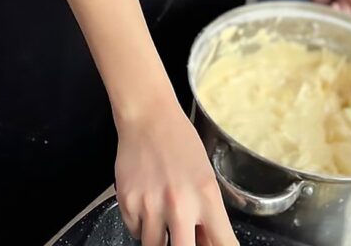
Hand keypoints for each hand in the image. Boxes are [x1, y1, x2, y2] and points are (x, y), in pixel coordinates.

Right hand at [114, 96, 236, 245]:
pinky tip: (146, 201)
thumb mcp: (205, 174)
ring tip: (163, 214)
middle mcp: (180, 204)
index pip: (223, 242)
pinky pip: (135, 232)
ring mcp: (151, 205)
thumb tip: (208, 242)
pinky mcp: (128, 203)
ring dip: (160, 237)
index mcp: (206, 195)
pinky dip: (141, 225)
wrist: (148, 116)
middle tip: (182, 236)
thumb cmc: (179, 141)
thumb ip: (207, 212)